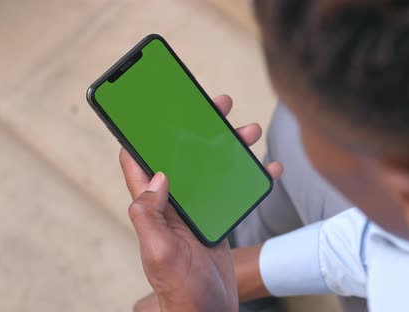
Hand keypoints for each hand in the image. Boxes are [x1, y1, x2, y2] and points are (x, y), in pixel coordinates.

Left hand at [121, 95, 282, 311]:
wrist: (208, 310)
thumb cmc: (179, 287)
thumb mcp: (159, 251)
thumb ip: (149, 214)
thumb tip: (157, 176)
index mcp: (153, 207)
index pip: (139, 161)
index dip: (142, 132)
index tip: (156, 107)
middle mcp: (173, 203)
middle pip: (182, 154)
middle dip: (197, 127)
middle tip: (216, 106)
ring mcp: (197, 209)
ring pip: (211, 167)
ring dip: (229, 147)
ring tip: (249, 131)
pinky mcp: (218, 218)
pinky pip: (233, 190)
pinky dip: (251, 178)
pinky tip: (269, 168)